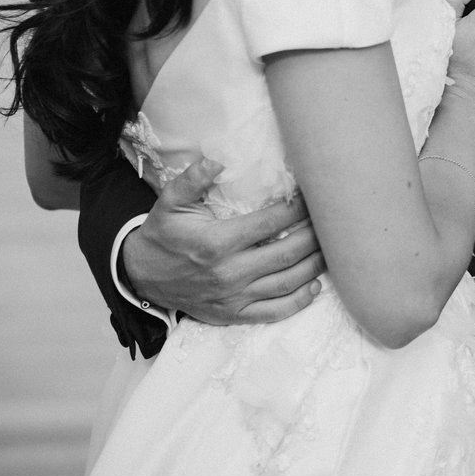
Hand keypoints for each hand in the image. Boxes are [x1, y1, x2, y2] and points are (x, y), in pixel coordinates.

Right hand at [123, 157, 325, 324]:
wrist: (142, 277)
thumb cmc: (163, 235)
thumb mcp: (169, 202)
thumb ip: (192, 179)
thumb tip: (217, 160)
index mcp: (217, 242)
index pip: (270, 223)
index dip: (297, 209)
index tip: (313, 196)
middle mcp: (229, 273)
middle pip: (286, 254)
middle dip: (314, 236)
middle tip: (332, 222)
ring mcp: (234, 297)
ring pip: (286, 283)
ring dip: (314, 266)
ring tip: (332, 248)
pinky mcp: (234, 315)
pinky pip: (274, 312)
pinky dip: (299, 301)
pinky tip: (314, 286)